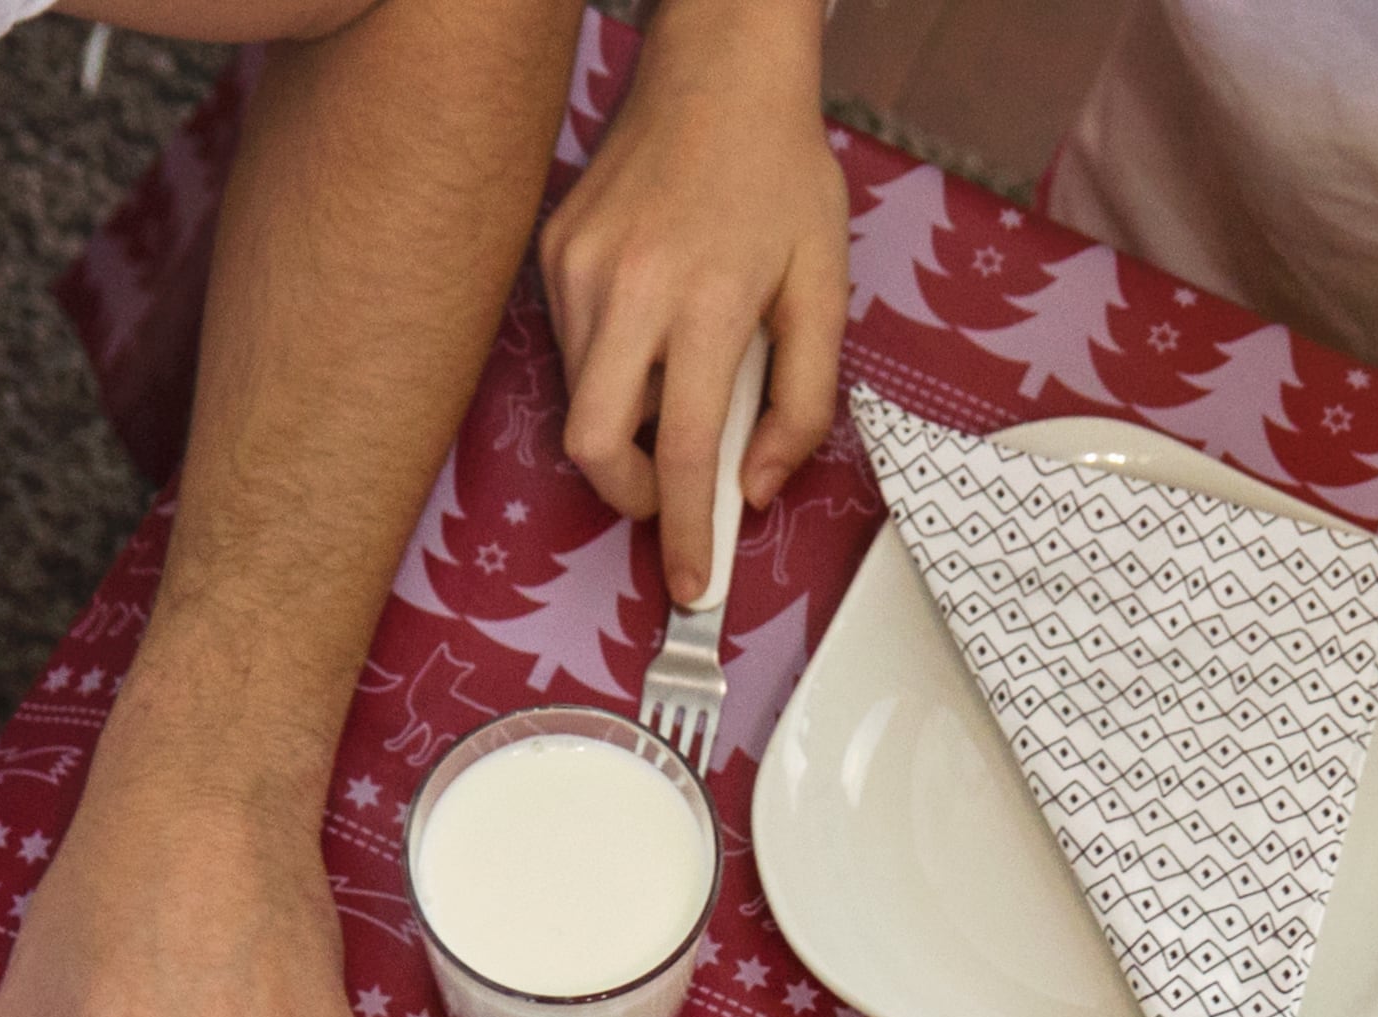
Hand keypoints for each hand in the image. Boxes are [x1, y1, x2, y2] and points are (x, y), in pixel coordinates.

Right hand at [538, 0, 849, 601]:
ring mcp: (577, 269)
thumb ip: (801, 401)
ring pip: (582, 399)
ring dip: (629, 419)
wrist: (718, 73)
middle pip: (593, 445)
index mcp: (703, 301)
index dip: (684, 532)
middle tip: (675, 490)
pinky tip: (655, 320)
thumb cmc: (780, 175)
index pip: (680, 451)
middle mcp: (627, 287)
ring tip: (682, 367)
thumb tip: (756, 486)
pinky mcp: (554, 254)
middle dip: (631, 493)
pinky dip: (613, 365)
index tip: (690, 583)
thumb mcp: (824, 290)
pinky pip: (573, 347)